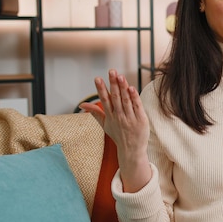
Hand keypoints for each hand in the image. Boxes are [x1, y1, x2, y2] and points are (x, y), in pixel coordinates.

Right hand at [80, 69, 151, 191]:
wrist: (131, 150)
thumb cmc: (118, 135)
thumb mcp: (105, 124)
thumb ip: (95, 112)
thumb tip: (82, 105)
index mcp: (110, 116)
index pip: (105, 100)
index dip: (101, 89)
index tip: (97, 78)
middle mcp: (119, 116)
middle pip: (115, 98)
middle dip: (113, 84)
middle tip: (111, 71)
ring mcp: (130, 118)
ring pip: (126, 100)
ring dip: (123, 88)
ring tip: (120, 76)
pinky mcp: (141, 120)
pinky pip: (137, 106)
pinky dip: (134, 97)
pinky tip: (132, 88)